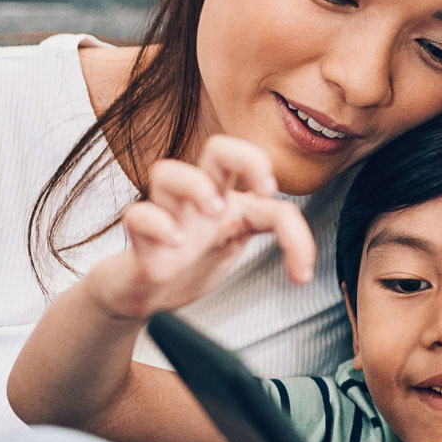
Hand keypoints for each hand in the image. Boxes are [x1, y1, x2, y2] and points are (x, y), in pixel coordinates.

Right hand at [85, 134, 316, 319]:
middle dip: (245, 158)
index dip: (294, 229)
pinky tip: (176, 244)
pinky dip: (157, 225)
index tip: (301, 273)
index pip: (267, 194)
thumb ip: (269, 240)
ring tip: (213, 212)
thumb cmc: (189, 261)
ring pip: (166, 171)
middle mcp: (197, 200)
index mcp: (226, 196)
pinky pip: (138, 216)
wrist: (142, 293)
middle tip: (262, 190)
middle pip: (217, 149)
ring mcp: (167, 216)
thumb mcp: (237, 243)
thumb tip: (304, 268)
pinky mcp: (140, 241)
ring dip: (194, 186)